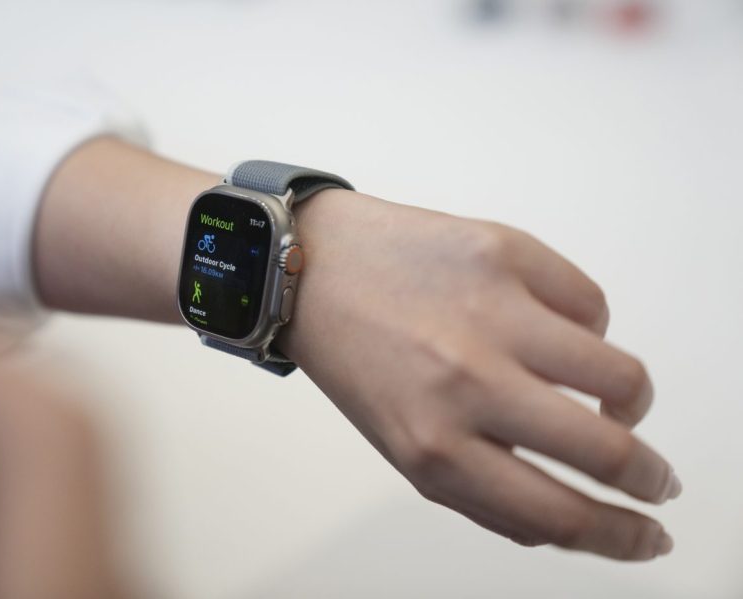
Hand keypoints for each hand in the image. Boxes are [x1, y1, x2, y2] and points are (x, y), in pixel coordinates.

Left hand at [277, 189, 679, 560]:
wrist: (313, 268)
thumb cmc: (357, 359)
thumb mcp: (404, 448)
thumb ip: (482, 493)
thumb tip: (568, 522)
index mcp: (434, 446)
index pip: (559, 514)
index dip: (620, 537)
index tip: (647, 535)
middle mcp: (466, 382)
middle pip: (607, 451)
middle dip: (650, 478)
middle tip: (656, 477)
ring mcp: (492, 312)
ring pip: (620, 375)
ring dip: (630, 399)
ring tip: (613, 398)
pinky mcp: (505, 252)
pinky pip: (592, 304)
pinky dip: (588, 328)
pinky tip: (553, 328)